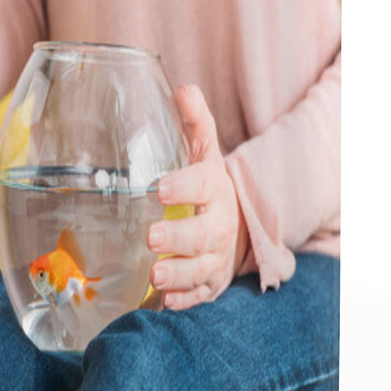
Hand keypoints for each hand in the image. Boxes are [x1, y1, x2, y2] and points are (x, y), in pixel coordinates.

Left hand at [148, 84, 249, 310]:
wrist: (238, 226)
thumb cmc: (209, 188)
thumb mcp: (206, 153)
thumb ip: (196, 123)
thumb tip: (183, 86)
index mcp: (213, 190)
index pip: (202, 185)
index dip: (183, 186)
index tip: (160, 187)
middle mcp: (217, 226)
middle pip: (203, 234)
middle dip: (179, 238)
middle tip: (152, 237)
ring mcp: (215, 258)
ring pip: (201, 270)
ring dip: (178, 275)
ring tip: (155, 277)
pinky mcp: (210, 284)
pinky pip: (200, 295)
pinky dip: (184, 301)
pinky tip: (165, 304)